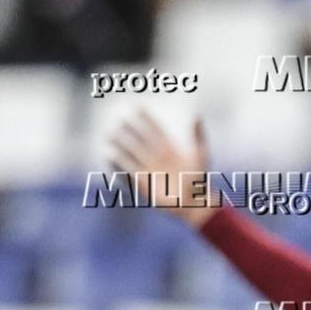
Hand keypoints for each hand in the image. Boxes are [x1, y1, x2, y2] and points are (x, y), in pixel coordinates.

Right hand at [108, 112, 216, 228]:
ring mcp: (150, 170)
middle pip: (140, 140)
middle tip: (119, 120)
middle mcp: (157, 158)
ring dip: (121, 144)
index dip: (147, 119)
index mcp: (170, 150)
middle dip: (129, 130)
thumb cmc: (199, 179)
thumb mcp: (201, 154)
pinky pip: (128, 171)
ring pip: (132, 153)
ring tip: (110, 134)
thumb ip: (198, 135)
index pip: (155, 131)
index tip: (137, 107)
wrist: (194, 203)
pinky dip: (119, 164)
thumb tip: (197, 115)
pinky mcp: (144, 183)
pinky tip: (109, 155)